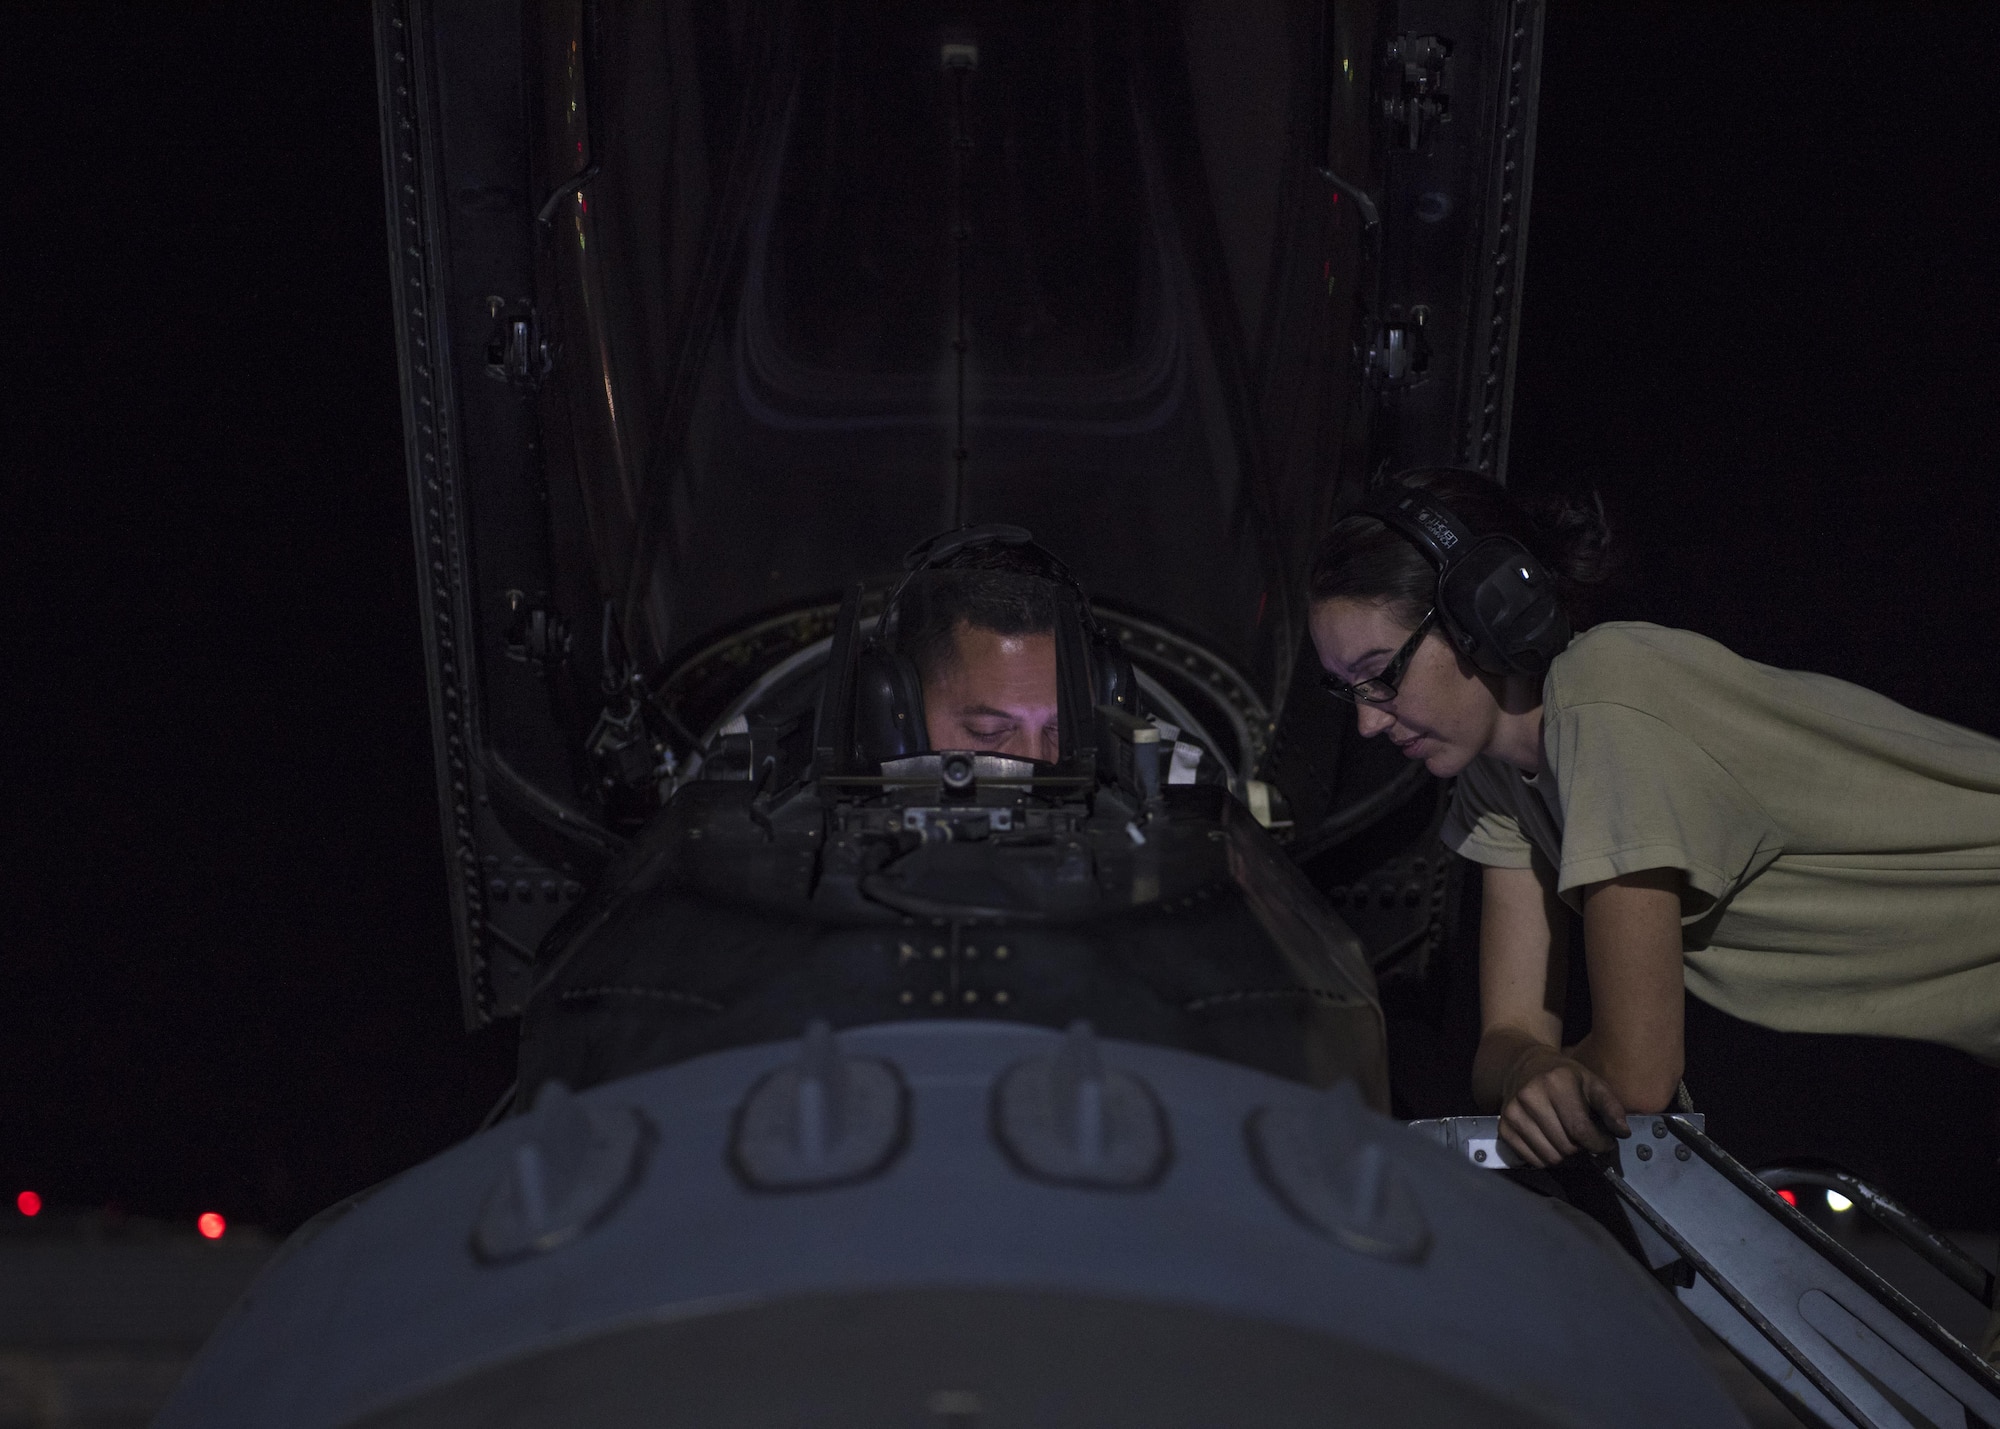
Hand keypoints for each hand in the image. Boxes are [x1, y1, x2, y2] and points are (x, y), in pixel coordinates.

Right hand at [1498, 1047, 1630, 1166]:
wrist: (1524, 1066)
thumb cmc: (1564, 1076)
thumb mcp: (1592, 1082)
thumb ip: (1611, 1106)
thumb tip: (1622, 1132)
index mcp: (1556, 1082)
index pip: (1580, 1129)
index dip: (1599, 1144)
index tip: (1606, 1144)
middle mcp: (1530, 1097)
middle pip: (1566, 1146)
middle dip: (1584, 1151)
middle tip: (1588, 1143)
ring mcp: (1513, 1113)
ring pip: (1550, 1157)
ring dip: (1567, 1158)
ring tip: (1572, 1144)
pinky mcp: (1504, 1127)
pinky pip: (1532, 1160)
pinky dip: (1548, 1159)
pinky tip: (1554, 1145)